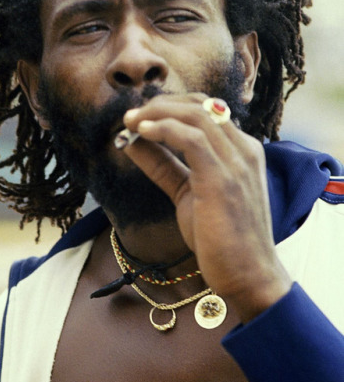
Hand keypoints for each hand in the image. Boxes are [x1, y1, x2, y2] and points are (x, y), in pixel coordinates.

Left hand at [122, 94, 291, 322]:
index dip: (170, 106)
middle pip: (200, 105)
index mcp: (242, 150)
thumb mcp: (187, 193)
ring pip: (195, 115)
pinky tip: (143, 133)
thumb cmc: (221, 239)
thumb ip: (164, 166)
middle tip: (131, 116)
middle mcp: (244, 149)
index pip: (206, 109)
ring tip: (131, 122)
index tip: (140, 116)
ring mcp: (237, 162)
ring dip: (157, 113)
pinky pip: (192, 138)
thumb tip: (133, 142)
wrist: (249, 277)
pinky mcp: (223, 178)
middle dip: (161, 104)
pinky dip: (164, 129)